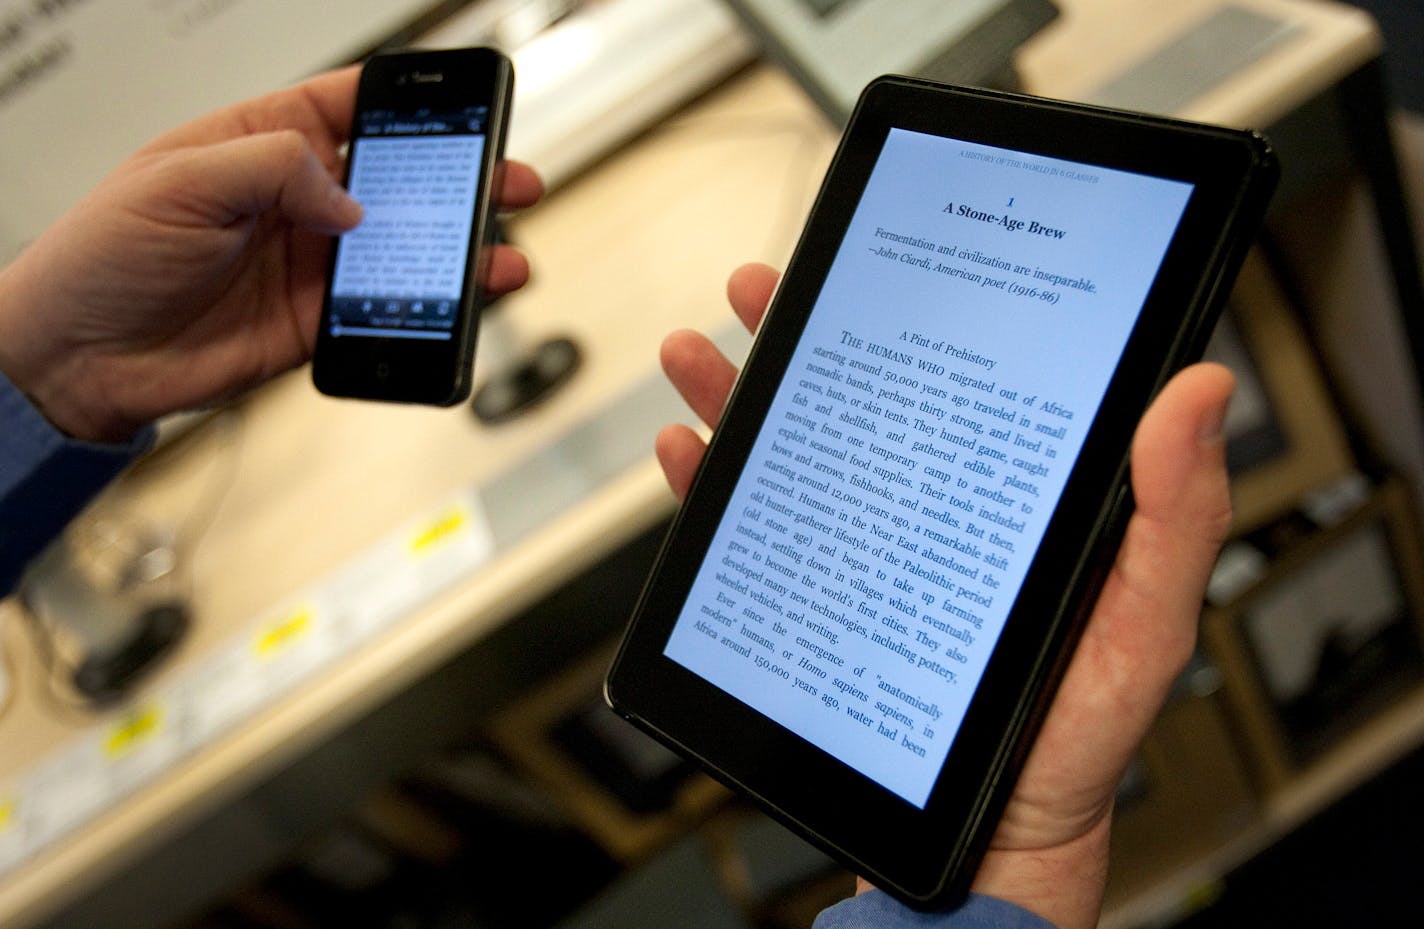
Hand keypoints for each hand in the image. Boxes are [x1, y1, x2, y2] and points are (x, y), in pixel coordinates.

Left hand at [0, 66, 542, 442]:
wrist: (77, 357)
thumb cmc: (101, 254)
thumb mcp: (178, 180)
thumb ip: (272, 168)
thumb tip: (348, 196)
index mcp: (258, 144)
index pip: (346, 108)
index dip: (405, 104)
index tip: (460, 108)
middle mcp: (293, 200)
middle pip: (394, 179)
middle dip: (456, 180)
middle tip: (506, 183)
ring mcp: (307, 262)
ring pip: (400, 248)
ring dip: (454, 252)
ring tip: (498, 255)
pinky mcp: (312, 321)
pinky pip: (381, 311)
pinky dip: (424, 310)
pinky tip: (452, 306)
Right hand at [657, 262, 1233, 928]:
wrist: (993, 833)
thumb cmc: (1077, 732)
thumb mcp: (1145, 621)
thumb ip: (1174, 514)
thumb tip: (1196, 393)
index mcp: (1009, 492)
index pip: (958, 375)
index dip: (919, 308)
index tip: (886, 259)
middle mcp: (931, 507)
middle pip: (860, 396)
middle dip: (801, 331)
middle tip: (767, 284)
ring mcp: (870, 548)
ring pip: (794, 448)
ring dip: (739, 391)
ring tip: (704, 351)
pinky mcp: (820, 596)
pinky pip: (754, 529)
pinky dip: (711, 484)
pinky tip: (690, 449)